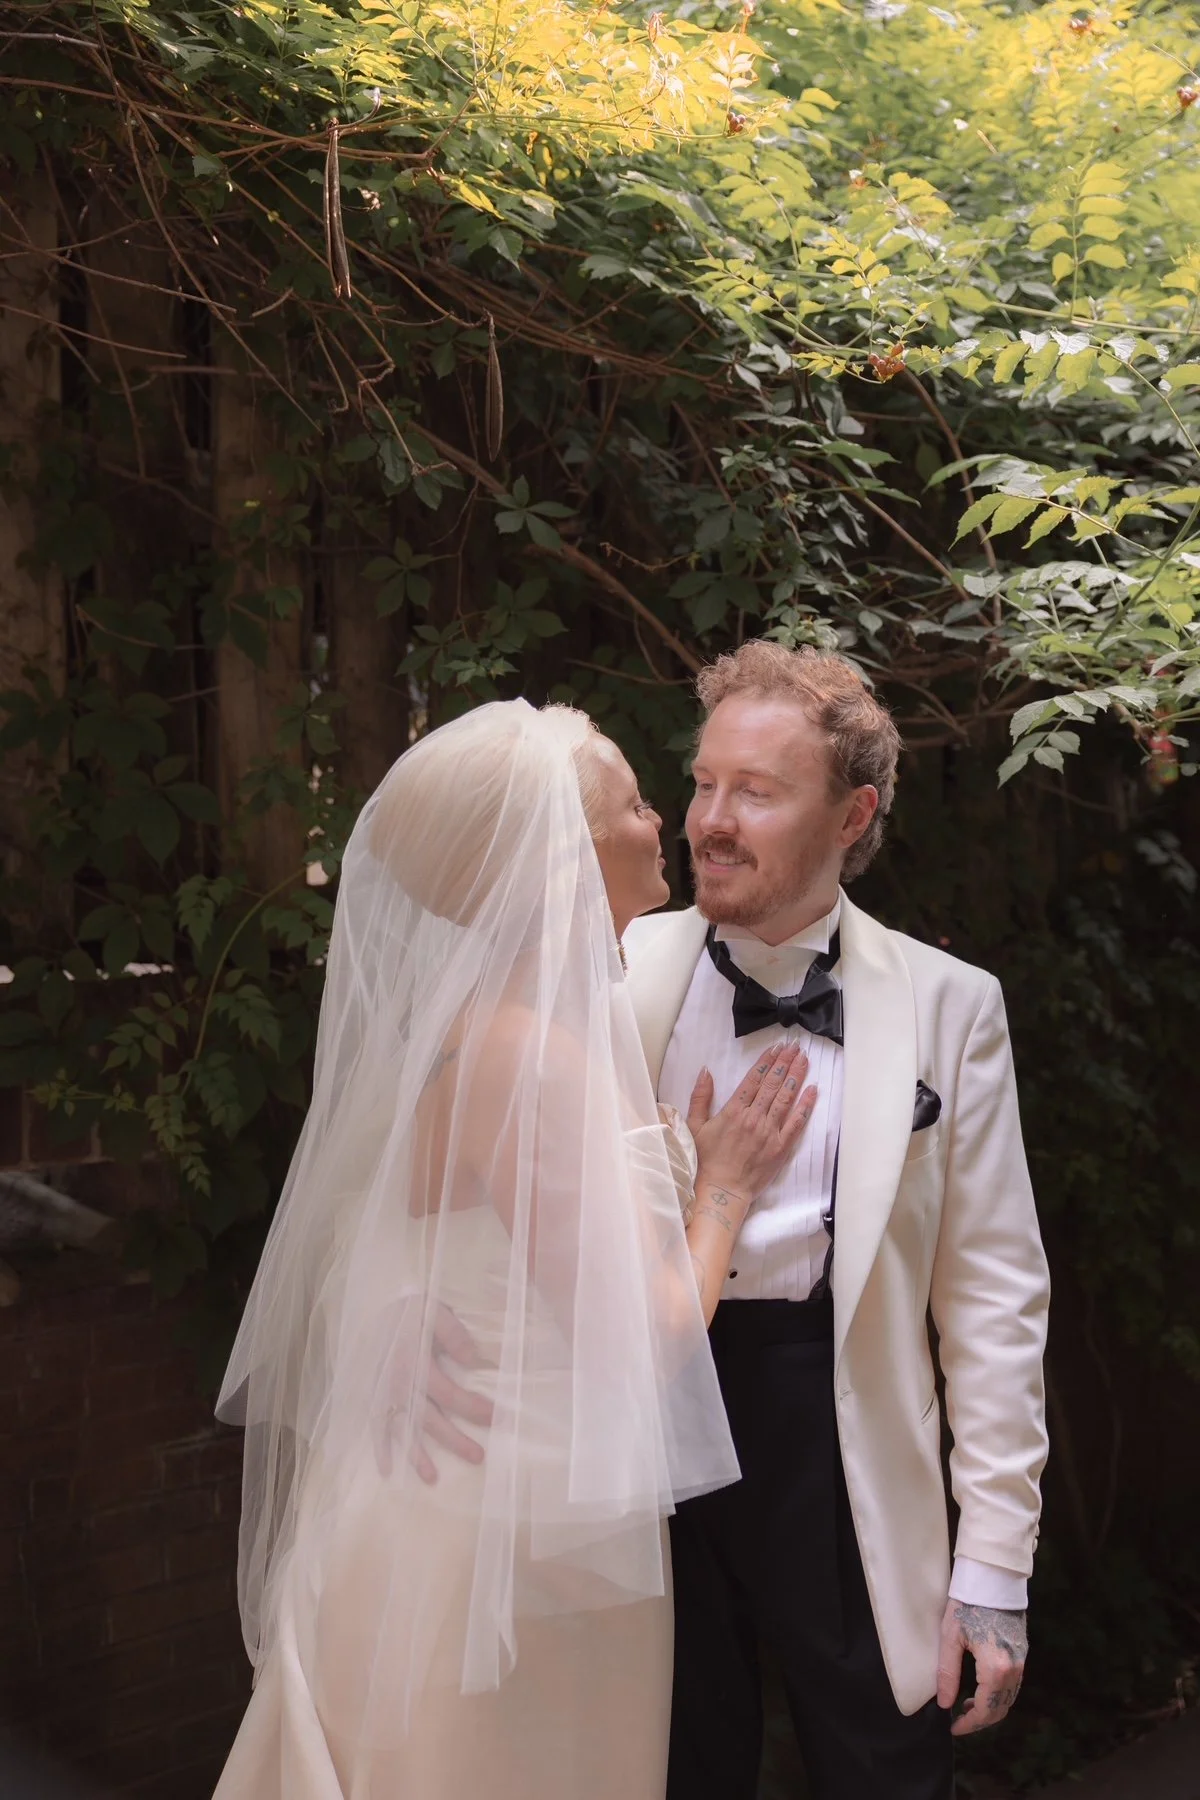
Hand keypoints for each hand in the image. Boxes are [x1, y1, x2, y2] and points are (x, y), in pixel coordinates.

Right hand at [373, 1298, 493, 1483]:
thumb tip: (474, 1362)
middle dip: (454, 1440)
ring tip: (432, 1478)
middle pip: (430, 1419)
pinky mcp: (371, 1397)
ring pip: (403, 1429)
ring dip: (417, 1454)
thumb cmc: (409, 1309)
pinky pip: (375, 1427)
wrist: (371, 1305)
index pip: (451, 1395)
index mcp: (417, 1364)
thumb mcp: (434, 1310)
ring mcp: (384, 1394)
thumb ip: (454, 1334)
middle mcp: (400, 1385)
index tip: (496, 1418)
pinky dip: (379, 1448)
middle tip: (477, 1457)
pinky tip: (387, 1470)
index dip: (473, 1408)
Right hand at [688, 1042, 817, 1200]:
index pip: (754, 1079)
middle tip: (794, 1046)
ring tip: (804, 1059)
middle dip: (785, 1062)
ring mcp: (769, 1132)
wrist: (722, 1191)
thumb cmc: (706, 1161)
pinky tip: (813, 1090)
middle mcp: (754, 1118)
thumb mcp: (694, 1126)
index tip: (776, 1048)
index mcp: (733, 1111)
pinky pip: (797, 1122)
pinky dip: (805, 1105)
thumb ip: (700, 1097)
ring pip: (786, 1098)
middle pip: (773, 1084)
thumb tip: (706, 1071)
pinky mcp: (781, 1147)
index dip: (766, 1061)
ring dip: (796, 1076)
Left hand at [937, 1600, 1027, 1734]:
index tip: (954, 1727)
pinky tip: (980, 1689)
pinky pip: (1012, 1685)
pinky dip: (998, 1695)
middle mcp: (1013, 1668)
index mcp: (995, 1667)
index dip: (970, 1723)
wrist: (992, 1577)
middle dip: (980, 1720)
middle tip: (959, 1721)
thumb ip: (947, 1673)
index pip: (986, 1710)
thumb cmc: (967, 1603)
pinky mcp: (1021, 1653)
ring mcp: (1021, 1661)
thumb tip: (944, 1703)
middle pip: (1000, 1709)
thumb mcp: (950, 1637)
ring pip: (1008, 1698)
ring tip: (966, 1706)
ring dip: (990, 1708)